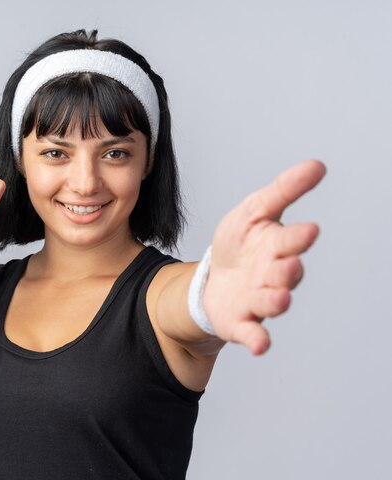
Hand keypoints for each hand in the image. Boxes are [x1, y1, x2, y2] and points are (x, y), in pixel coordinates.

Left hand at [202, 159, 326, 354]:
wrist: (213, 276)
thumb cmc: (239, 243)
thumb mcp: (254, 210)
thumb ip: (283, 190)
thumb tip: (318, 164)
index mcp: (277, 246)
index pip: (291, 241)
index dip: (298, 237)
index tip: (308, 230)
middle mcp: (272, 275)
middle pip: (283, 274)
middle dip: (287, 270)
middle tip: (288, 265)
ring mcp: (258, 300)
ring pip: (270, 302)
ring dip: (275, 302)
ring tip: (280, 299)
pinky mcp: (242, 322)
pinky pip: (252, 333)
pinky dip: (257, 340)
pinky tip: (260, 346)